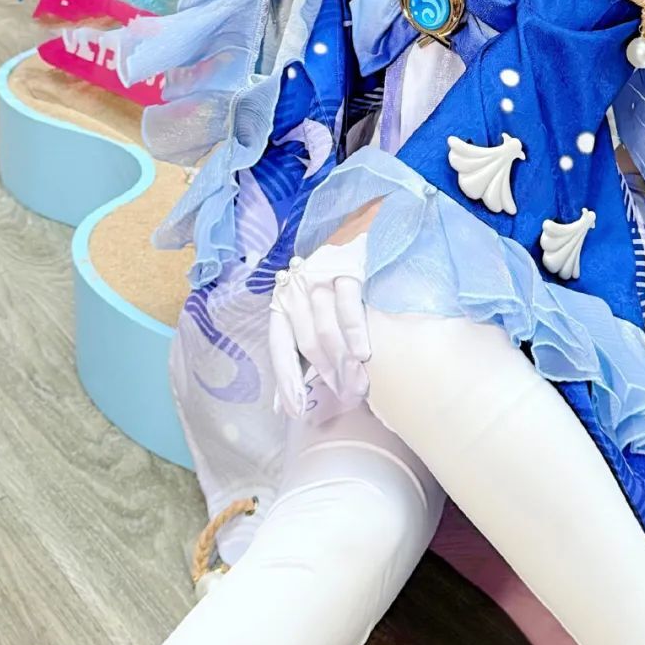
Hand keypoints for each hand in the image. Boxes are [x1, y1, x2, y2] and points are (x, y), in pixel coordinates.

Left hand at [268, 232, 371, 419]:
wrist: (364, 232)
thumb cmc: (336, 283)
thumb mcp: (313, 313)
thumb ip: (300, 355)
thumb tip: (283, 405)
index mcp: (283, 303)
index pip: (280, 347)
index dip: (287, 382)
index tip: (296, 411)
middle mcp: (296, 289)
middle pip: (308, 344)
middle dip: (327, 376)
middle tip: (346, 397)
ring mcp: (320, 278)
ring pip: (327, 331)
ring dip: (343, 363)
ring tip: (359, 385)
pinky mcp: (346, 269)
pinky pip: (348, 308)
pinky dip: (355, 334)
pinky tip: (364, 355)